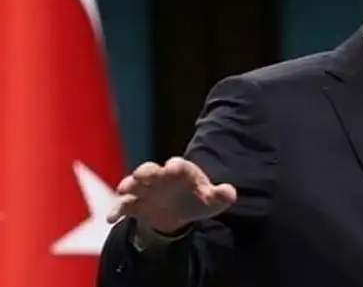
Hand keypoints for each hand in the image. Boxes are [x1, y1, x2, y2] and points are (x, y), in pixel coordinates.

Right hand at [106, 157, 236, 232]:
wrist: (179, 210)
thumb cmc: (197, 200)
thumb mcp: (212, 200)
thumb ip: (221, 195)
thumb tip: (230, 192)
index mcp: (181, 172)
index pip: (178, 166)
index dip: (175, 166)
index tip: (172, 168)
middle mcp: (160, 177)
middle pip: (151, 170)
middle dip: (146, 171)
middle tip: (142, 174)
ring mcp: (146, 190)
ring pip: (134, 184)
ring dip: (129, 185)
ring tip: (124, 190)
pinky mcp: (135, 204)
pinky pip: (123, 206)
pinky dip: (117, 210)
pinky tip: (112, 218)